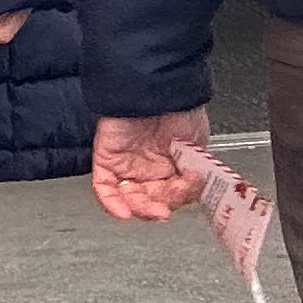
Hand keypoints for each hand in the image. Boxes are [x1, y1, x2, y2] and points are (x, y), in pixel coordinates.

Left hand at [91, 110, 212, 221]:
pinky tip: (125, 212)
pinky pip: (104, 188)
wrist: (160, 90)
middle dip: (158, 207)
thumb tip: (195, 189)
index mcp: (171, 166)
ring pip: (127, 198)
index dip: (178, 198)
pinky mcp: (106, 160)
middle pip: (149, 199)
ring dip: (139, 208)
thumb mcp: (197, 145)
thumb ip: (194, 171)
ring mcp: (126, 165)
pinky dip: (113, 204)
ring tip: (151, 208)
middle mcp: (148, 168)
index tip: (188, 192)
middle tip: (165, 209)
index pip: (171, 194)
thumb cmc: (181, 110)